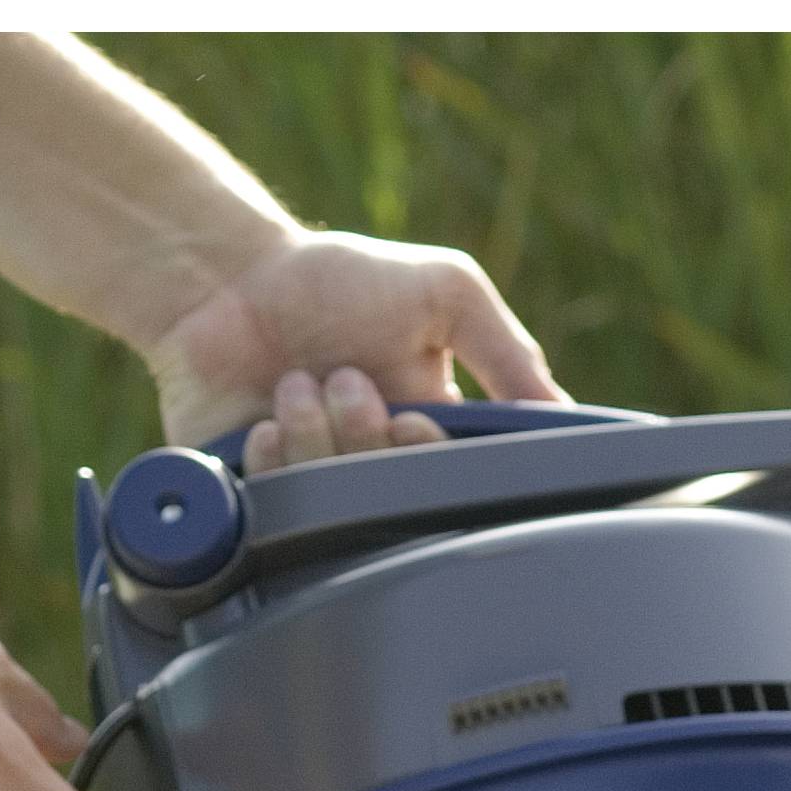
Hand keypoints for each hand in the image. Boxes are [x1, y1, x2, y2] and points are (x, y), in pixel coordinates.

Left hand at [143, 226, 566, 465]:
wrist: (226, 280)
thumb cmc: (338, 282)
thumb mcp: (446, 292)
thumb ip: (508, 352)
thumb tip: (565, 419)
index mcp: (429, 439)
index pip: (454, 484)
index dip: (428, 458)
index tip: (409, 415)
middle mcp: (378, 475)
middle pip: (392, 499)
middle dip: (365, 434)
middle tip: (343, 377)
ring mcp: (318, 493)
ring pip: (333, 503)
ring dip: (314, 432)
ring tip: (295, 381)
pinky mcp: (259, 504)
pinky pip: (277, 510)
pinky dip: (272, 457)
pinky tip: (263, 420)